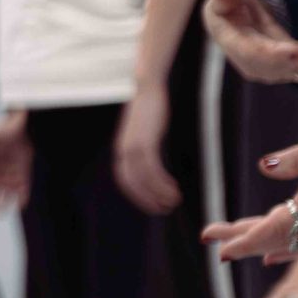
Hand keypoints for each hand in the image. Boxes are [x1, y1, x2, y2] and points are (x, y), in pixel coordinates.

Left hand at [114, 84, 181, 214]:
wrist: (147, 88)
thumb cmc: (149, 109)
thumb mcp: (145, 131)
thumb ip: (145, 145)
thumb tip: (151, 158)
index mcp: (122, 149)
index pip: (126, 180)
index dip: (138, 195)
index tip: (152, 204)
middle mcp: (124, 151)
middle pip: (132, 184)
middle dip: (147, 199)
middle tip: (163, 209)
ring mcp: (133, 147)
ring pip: (144, 180)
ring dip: (159, 194)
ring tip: (174, 202)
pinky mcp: (145, 142)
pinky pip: (153, 170)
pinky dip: (162, 183)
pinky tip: (174, 189)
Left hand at [202, 104, 297, 263]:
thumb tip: (264, 167)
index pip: (276, 229)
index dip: (246, 240)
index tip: (220, 249)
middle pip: (277, 239)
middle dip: (242, 241)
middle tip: (209, 241)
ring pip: (291, 242)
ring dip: (258, 244)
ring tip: (228, 243)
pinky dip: (285, 248)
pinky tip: (271, 255)